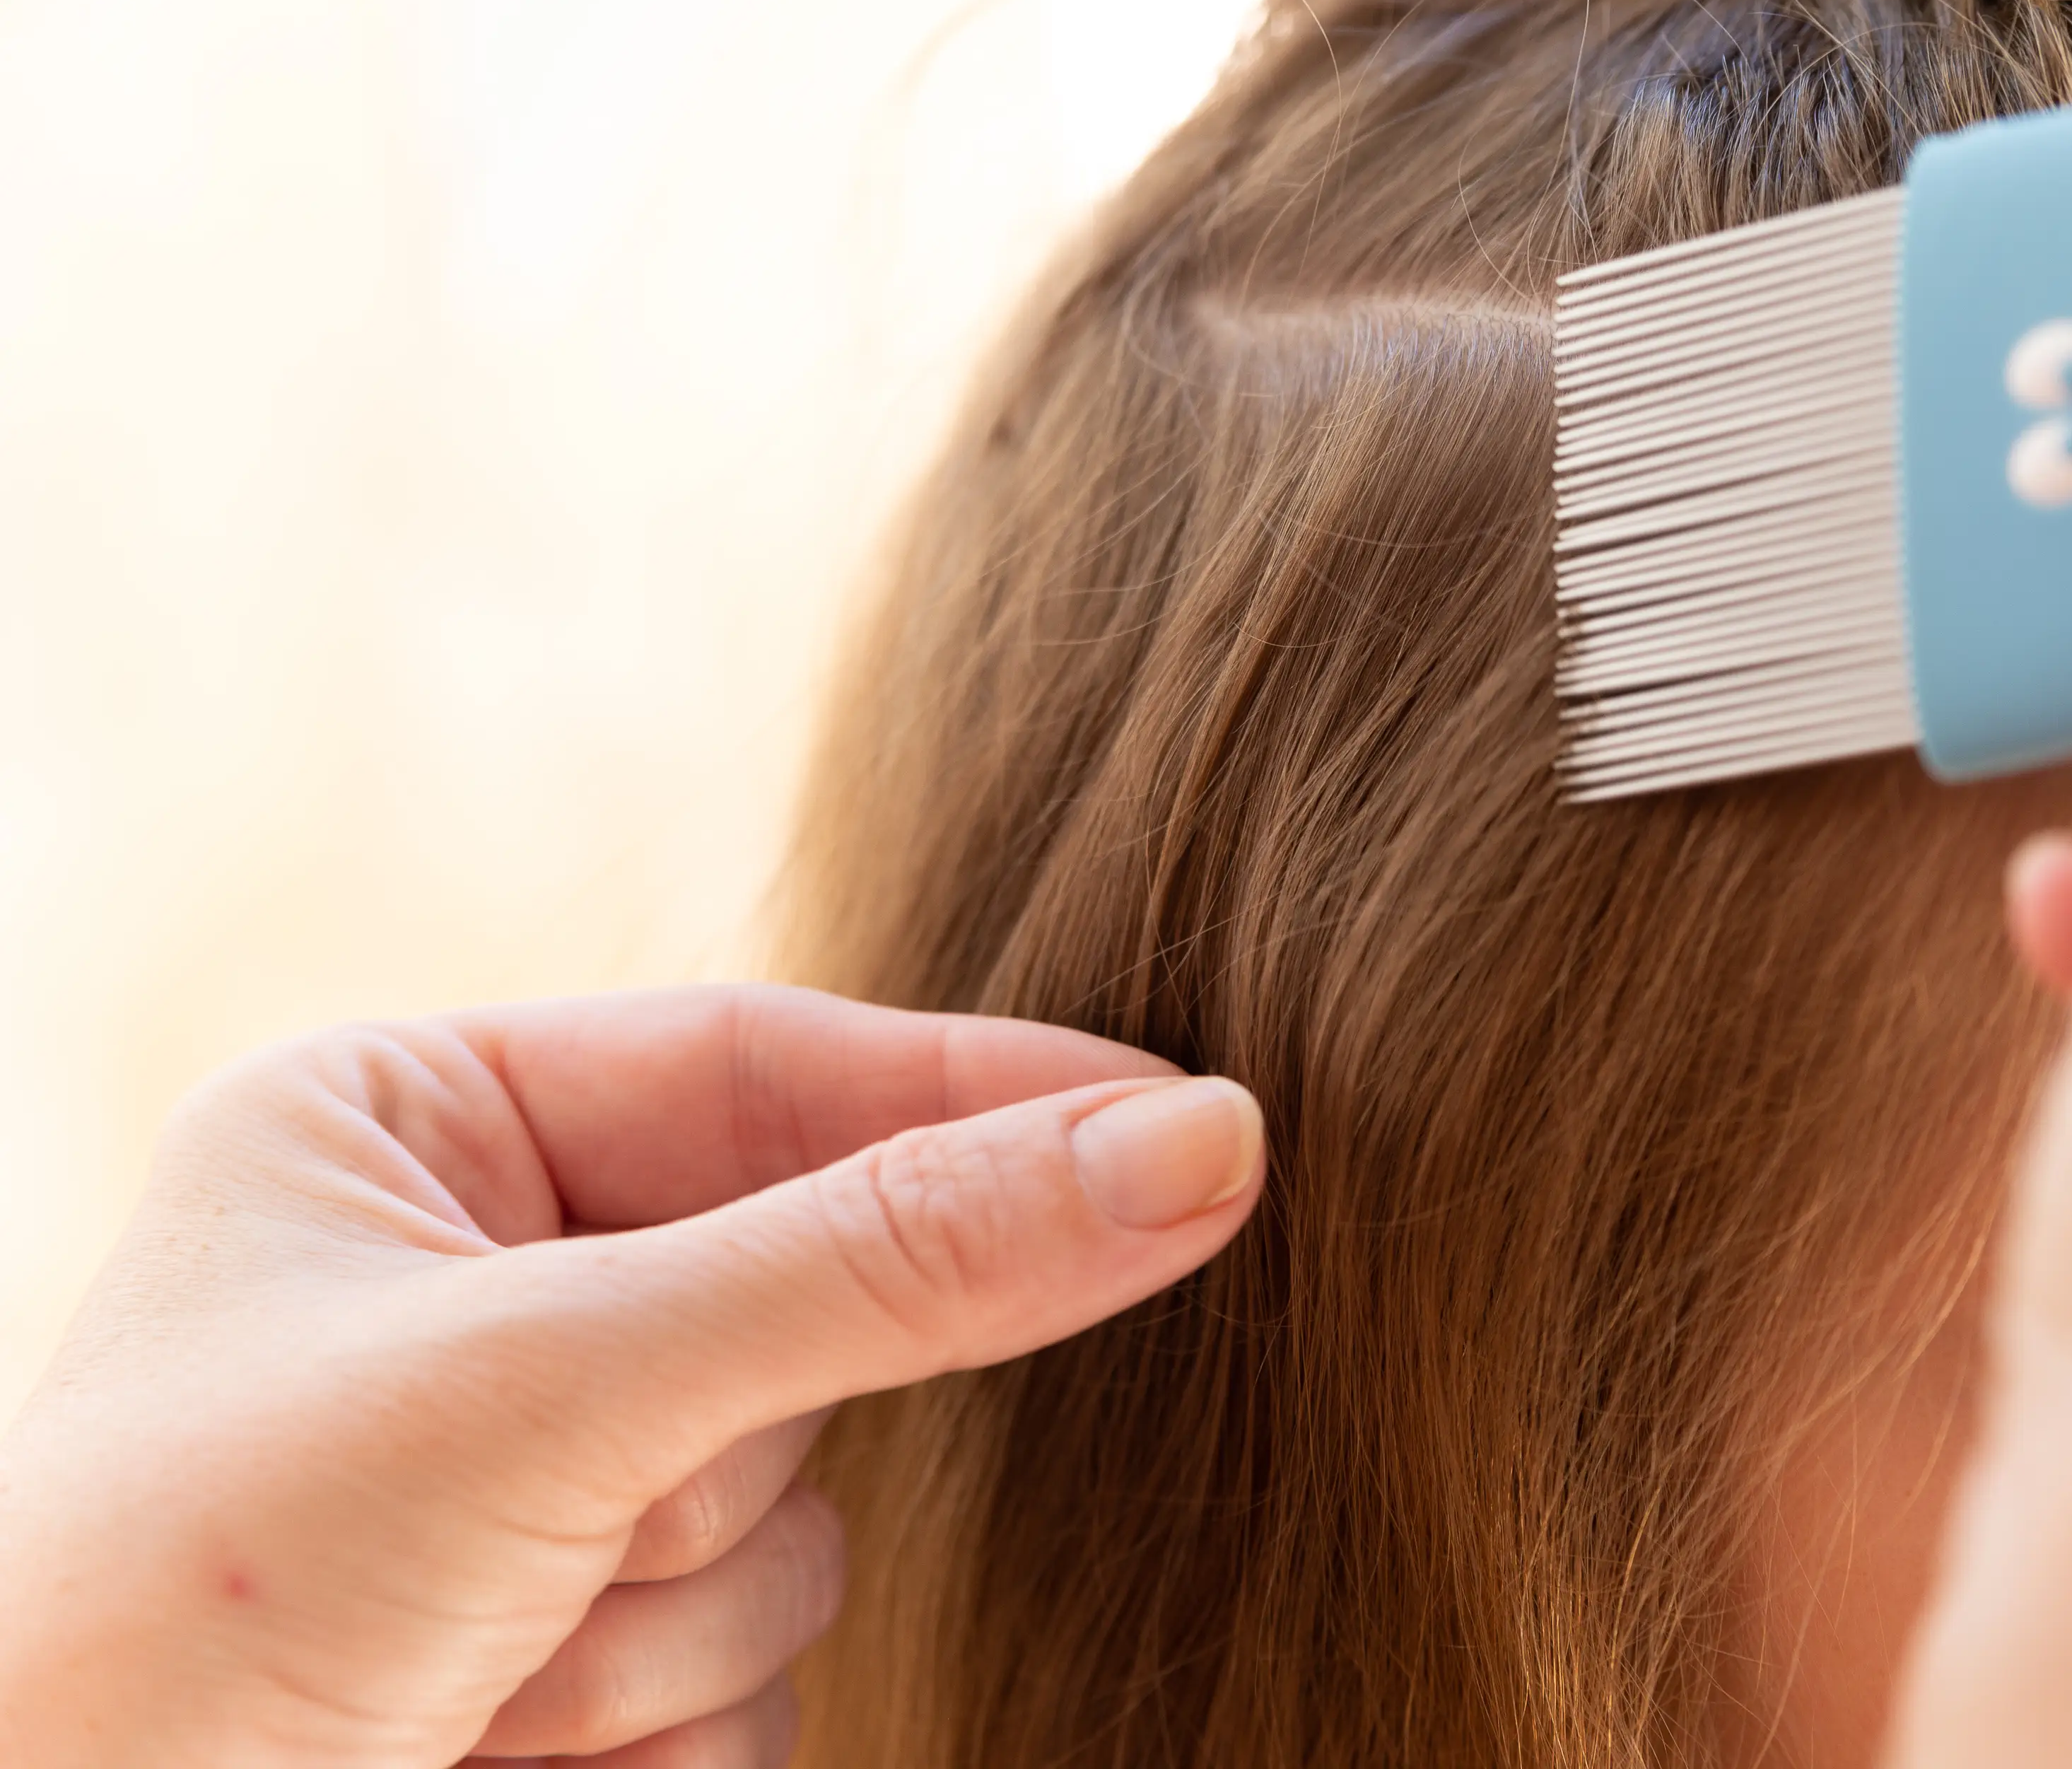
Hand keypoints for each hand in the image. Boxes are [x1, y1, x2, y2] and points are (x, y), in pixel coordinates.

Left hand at [0, 987, 1263, 1768]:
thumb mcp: (544, 1389)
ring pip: (805, 1518)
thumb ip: (885, 1261)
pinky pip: (770, 1674)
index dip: (980, 1097)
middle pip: (809, 1308)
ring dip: (677, 1621)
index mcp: (410, 1139)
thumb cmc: (178, 1611)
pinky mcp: (572, 1666)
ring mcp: (531, 1490)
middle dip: (716, 1452)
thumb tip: (1200, 1146)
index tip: (1191, 1120)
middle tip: (570, 1526)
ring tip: (479, 1674)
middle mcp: (478, 1298)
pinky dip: (674, 1734)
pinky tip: (505, 1756)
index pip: (768, 1065)